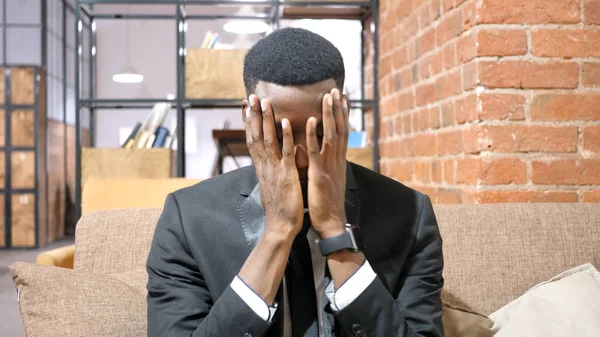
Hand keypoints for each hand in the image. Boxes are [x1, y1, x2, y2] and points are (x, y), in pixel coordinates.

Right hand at [243, 94, 304, 237]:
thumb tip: (266, 167)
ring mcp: (274, 169)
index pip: (253, 140)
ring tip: (264, 102)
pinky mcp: (286, 175)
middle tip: (251, 96)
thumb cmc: (279, 210)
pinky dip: (285, 137)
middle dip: (253, 115)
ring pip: (268, 140)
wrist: (280, 227)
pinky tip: (285, 122)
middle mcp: (265, 166)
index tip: (246, 107)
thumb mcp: (271, 187)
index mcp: (262, 168)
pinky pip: (285, 152)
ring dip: (266, 120)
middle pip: (256, 136)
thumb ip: (270, 173)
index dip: (249, 123)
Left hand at [306, 88, 349, 238]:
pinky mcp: (319, 174)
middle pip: (340, 129)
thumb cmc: (327, 204)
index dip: (342, 116)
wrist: (331, 223)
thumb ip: (327, 165)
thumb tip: (324, 155)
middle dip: (338, 109)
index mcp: (338, 161)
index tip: (341, 99)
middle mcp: (337, 160)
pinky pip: (316, 151)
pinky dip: (313, 135)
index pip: (342, 133)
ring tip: (327, 97)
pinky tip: (310, 121)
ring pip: (331, 135)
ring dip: (329, 115)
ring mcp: (329, 166)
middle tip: (337, 90)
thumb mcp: (329, 180)